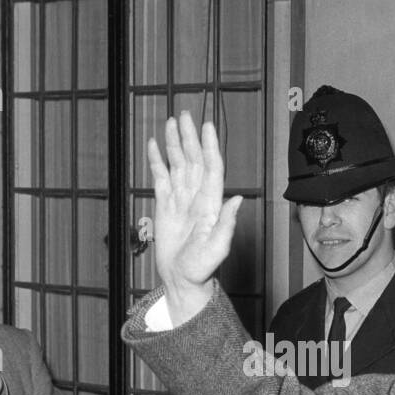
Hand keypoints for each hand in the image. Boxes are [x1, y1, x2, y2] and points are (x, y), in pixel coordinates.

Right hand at [147, 112, 241, 326]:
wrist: (182, 280)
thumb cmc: (202, 268)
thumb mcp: (217, 248)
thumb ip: (227, 223)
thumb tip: (239, 199)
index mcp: (210, 203)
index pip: (210, 167)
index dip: (209, 146)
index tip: (207, 125)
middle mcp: (197, 196)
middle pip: (193, 159)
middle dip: (190, 136)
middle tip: (185, 113)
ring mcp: (181, 199)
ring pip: (177, 164)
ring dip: (175, 143)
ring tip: (171, 121)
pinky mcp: (165, 206)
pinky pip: (161, 178)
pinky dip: (158, 161)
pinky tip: (155, 145)